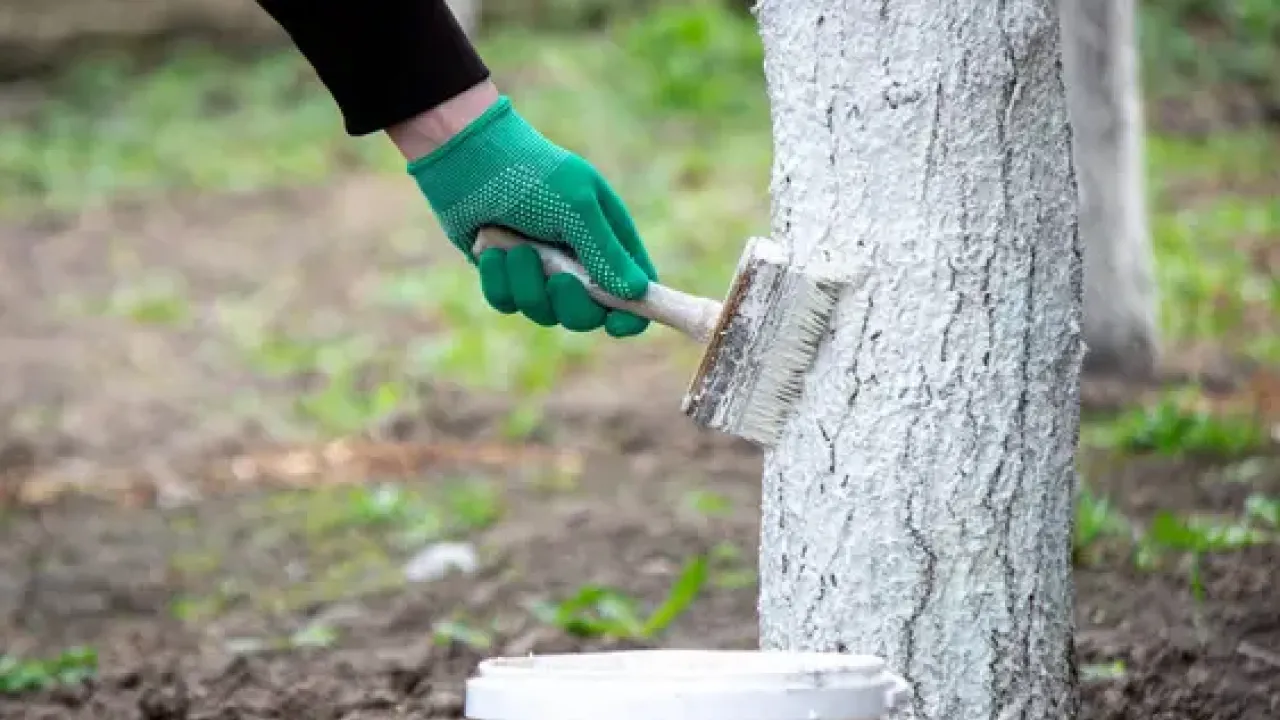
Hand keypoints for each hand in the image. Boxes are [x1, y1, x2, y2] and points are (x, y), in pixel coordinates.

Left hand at [403, 93, 658, 337]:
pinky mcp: (505, 276)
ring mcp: (541, 272)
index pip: (636, 293)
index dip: (632, 316)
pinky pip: (507, 303)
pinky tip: (492, 250)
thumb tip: (636, 293)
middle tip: (559, 280)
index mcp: (608, 240)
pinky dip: (499, 281)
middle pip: (589, 315)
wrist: (469, 159)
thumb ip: (606, 252)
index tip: (615, 324)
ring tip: (515, 249)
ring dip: (528, 285)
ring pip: (544, 313)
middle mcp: (578, 261)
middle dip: (571, 304)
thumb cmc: (532, 175)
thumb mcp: (577, 208)